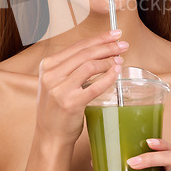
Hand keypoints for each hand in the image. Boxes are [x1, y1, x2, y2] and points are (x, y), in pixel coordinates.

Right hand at [34, 29, 126, 145]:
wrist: (50, 136)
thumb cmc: (57, 108)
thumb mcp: (56, 82)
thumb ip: (71, 66)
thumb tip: (101, 50)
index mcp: (47, 65)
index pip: (77, 46)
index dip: (99, 38)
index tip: (114, 34)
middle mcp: (51, 75)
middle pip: (85, 53)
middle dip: (107, 46)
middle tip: (123, 44)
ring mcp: (60, 89)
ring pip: (90, 66)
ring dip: (109, 61)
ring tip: (120, 60)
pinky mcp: (71, 103)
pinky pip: (95, 86)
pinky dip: (109, 77)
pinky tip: (116, 73)